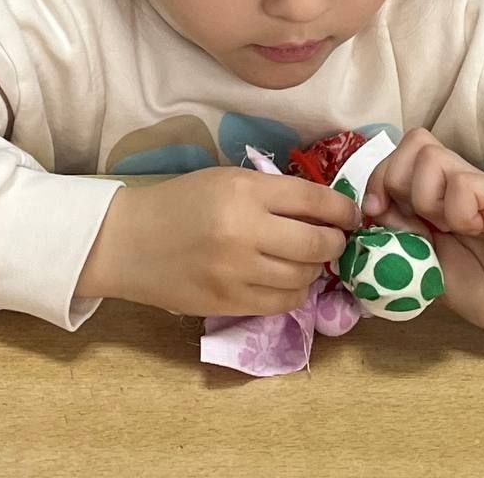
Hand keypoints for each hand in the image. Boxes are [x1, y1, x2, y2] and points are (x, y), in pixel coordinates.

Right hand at [76, 167, 360, 316]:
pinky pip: (282, 304)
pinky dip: (294, 292)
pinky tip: (288, 280)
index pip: (313, 199)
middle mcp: (245, 231)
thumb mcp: (228, 180)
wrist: (130, 241)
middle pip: (317, 242)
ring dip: (315, 269)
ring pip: (304, 276)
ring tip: (308, 260)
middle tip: (335, 240)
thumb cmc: (182, 201)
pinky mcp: (228, 303)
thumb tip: (324, 208)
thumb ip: (273, 192)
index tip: (352, 215)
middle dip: (335, 242)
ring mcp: (237, 272)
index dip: (342, 209)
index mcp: (245, 191)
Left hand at [363, 130, 483, 334]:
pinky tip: (472, 231)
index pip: (396, 156)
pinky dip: (456, 211)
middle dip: (396, 183)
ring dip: (425, 199)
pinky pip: (462, 185)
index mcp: (432, 194)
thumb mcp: (426, 266)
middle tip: (415, 222)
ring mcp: (477, 185)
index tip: (377, 215)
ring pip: (429, 158)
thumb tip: (369, 214)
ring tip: (447, 228)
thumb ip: (400, 238)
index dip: (377, 180)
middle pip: (412, 144)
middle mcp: (453, 181)